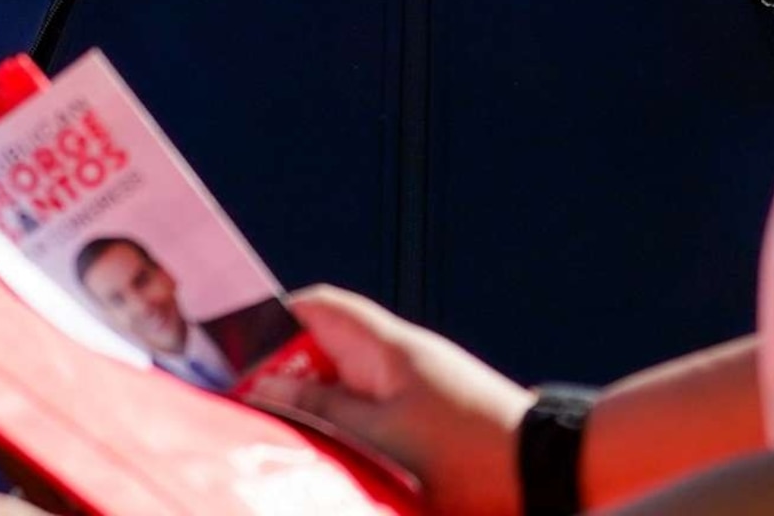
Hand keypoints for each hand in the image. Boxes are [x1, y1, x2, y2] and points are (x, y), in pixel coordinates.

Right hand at [247, 286, 532, 515]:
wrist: (540, 467)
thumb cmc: (464, 448)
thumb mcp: (380, 436)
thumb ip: (323, 411)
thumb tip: (266, 389)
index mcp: (386, 345)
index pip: (320, 305)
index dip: (275, 317)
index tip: (234, 345)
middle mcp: (396, 356)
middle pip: (324, 347)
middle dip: (283, 371)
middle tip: (242, 404)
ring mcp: (410, 384)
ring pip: (342, 382)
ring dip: (312, 404)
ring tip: (278, 433)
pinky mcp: (421, 414)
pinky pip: (366, 407)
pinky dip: (340, 423)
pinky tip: (325, 451)